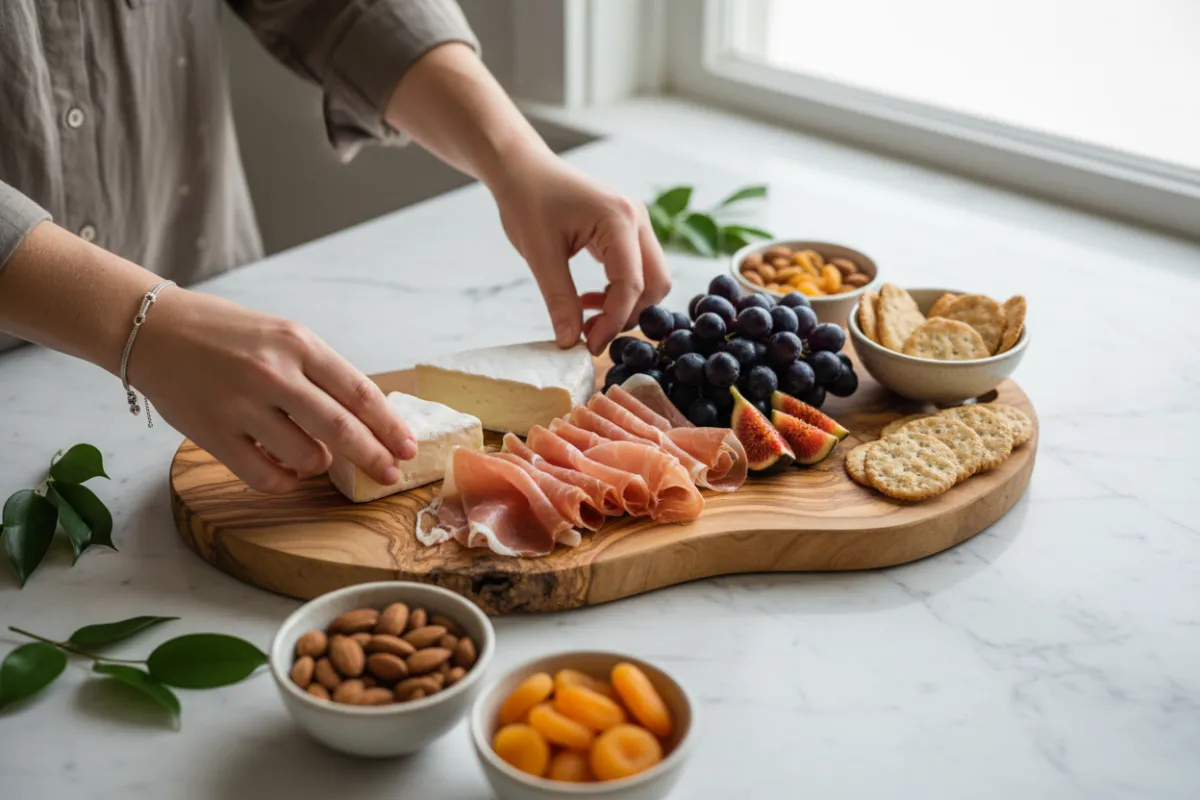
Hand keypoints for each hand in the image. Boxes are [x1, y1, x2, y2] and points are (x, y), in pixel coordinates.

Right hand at [129, 290, 416, 493]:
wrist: (153, 329)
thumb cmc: (225, 334)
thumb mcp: (281, 336)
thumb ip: (320, 373)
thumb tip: (364, 420)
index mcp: (297, 343)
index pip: (360, 393)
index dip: (390, 426)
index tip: (408, 448)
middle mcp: (272, 372)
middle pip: (342, 429)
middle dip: (374, 457)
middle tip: (390, 475)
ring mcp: (241, 405)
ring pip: (306, 457)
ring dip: (318, 465)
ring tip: (310, 453)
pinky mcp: (212, 433)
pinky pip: (265, 476)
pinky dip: (284, 479)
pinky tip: (282, 468)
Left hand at [491, 153, 669, 354]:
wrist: (522, 169)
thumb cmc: (527, 200)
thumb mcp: (539, 254)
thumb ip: (559, 299)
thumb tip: (569, 341)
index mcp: (618, 220)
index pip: (631, 284)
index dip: (613, 321)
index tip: (589, 345)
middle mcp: (636, 220)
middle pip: (656, 283)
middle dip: (628, 315)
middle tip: (591, 335)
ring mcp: (636, 223)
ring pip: (651, 279)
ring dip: (624, 305)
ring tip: (586, 318)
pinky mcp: (627, 230)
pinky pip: (637, 269)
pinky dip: (619, 292)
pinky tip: (587, 300)